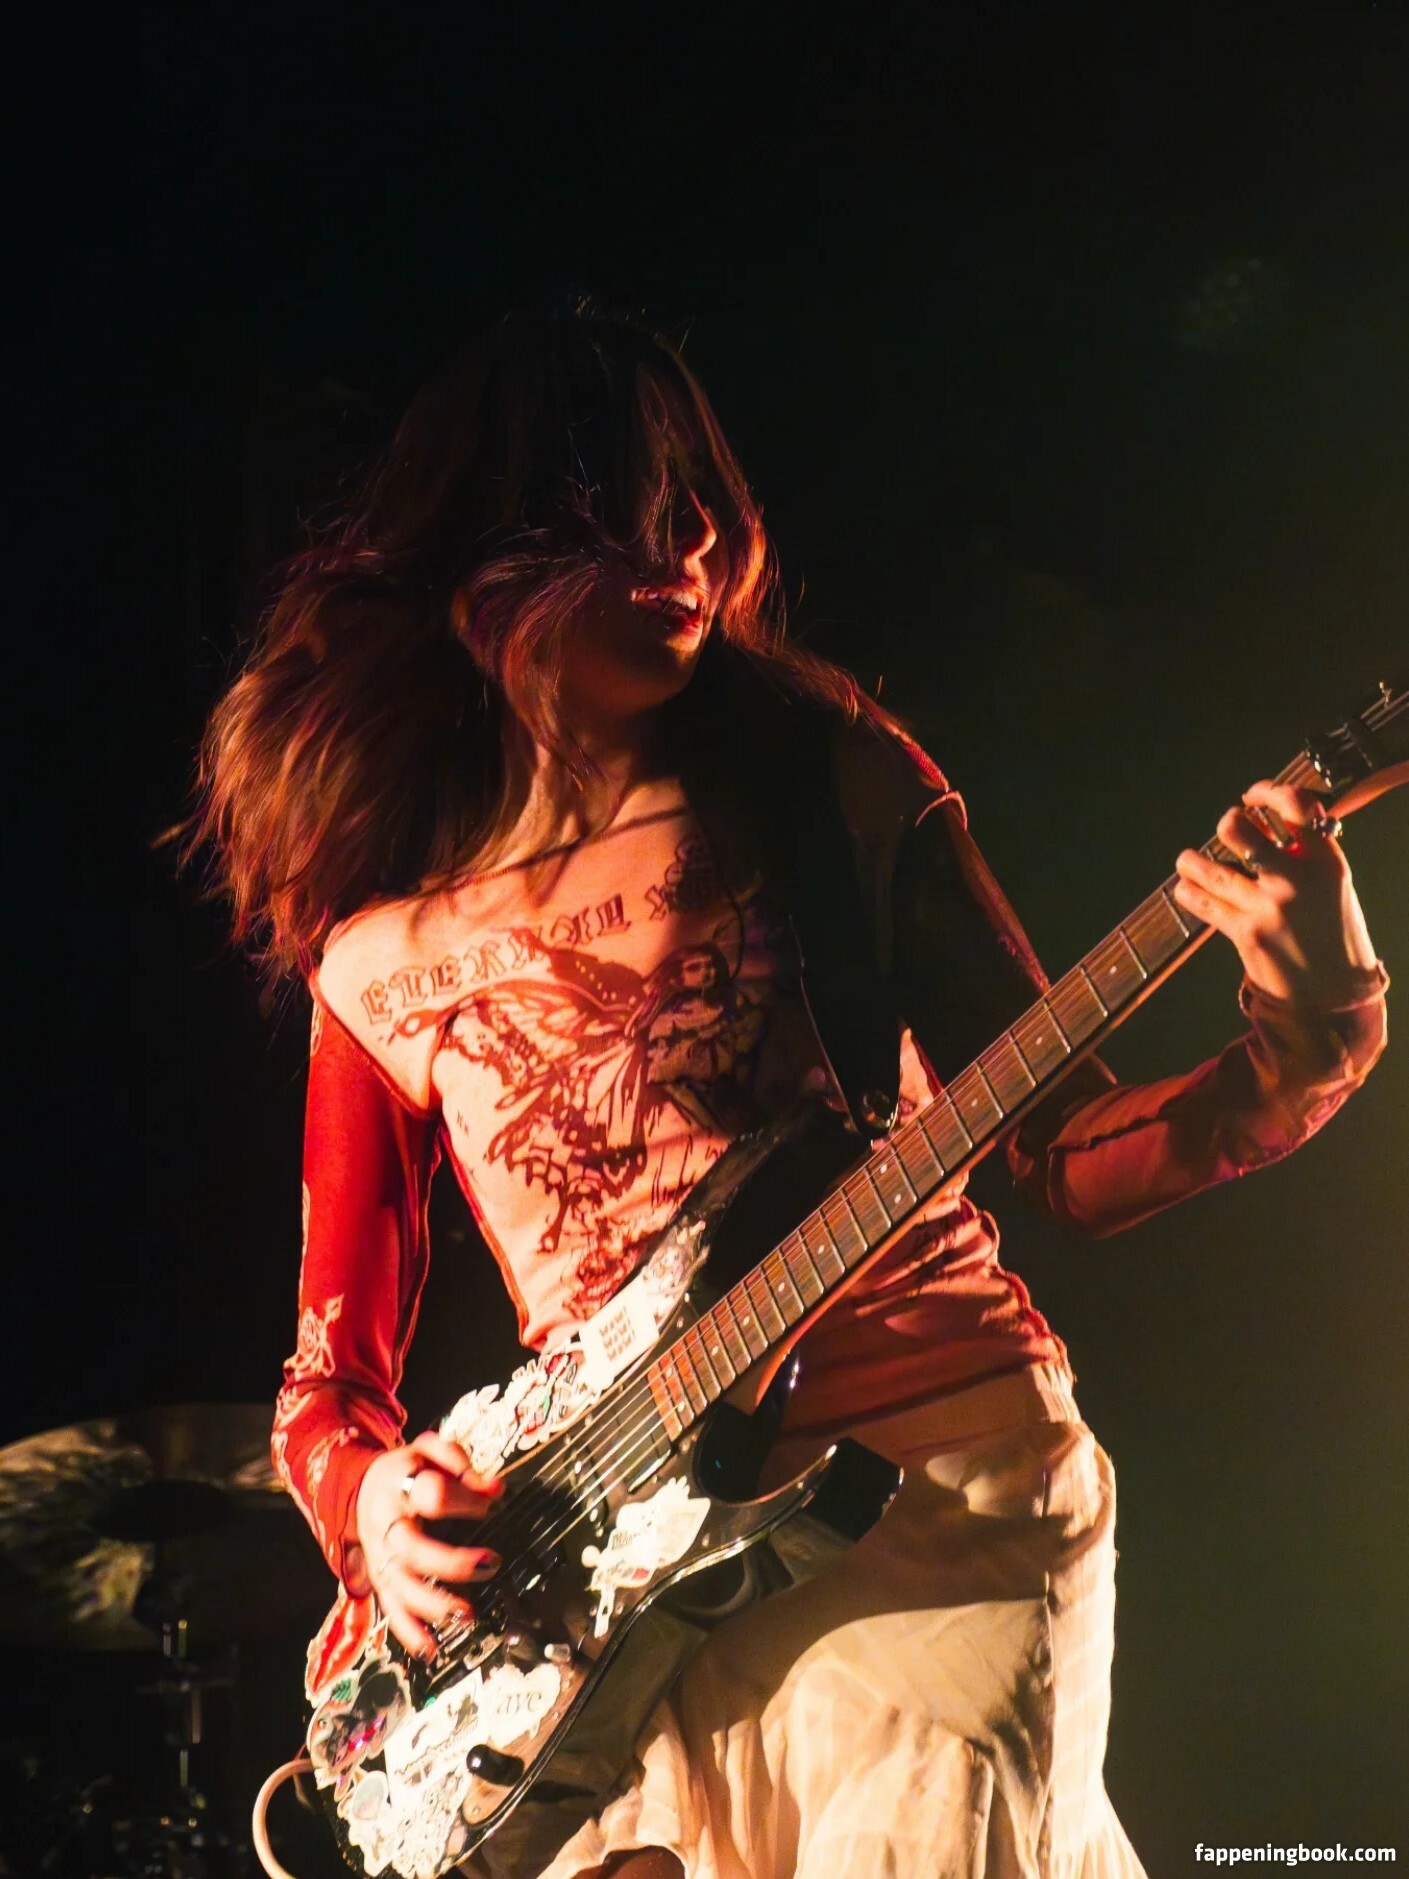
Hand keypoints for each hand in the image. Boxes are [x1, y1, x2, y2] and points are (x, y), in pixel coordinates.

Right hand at [354, 1430, 502, 1659]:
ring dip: (433, 1604)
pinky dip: (409, 1633)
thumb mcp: (429, 1450)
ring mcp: (380, 1556)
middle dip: (450, 1562)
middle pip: (412, 1549)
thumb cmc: (408, 1470)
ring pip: (401, 1587)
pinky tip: (431, 1651)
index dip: (465, 1499)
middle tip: (490, 1564)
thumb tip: (496, 1490)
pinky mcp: (380, 1580)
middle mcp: (386, 1524)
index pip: (431, 1494)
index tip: (493, 1502)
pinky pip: (391, 1610)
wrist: (362, 1486)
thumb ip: (460, 1463)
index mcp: (399, 1484)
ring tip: (467, 1614)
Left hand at [1172, 780, 1377, 1005]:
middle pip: (1239, 830)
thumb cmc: (1334, 935)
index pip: (1295, 806)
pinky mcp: (1246, 933)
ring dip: (1191, 861)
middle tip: (1227, 829)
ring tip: (1187, 860)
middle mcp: (1296, 879)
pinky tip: (1186, 890)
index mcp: (1326, 861)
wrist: (1336, 993)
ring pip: (1209, 868)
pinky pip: (1204, 904)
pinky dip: (1189, 894)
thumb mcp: (1334, 886)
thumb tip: (1265, 827)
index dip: (1266, 792)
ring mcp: (1268, 906)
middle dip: (1226, 824)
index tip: (1251, 795)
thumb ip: (1306, 856)